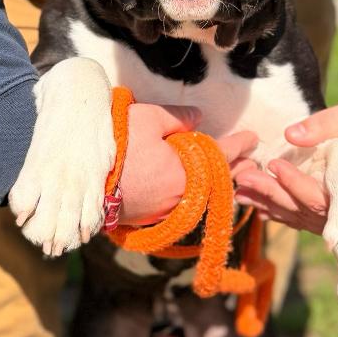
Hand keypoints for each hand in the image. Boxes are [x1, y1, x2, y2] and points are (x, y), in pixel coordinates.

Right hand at [120, 104, 258, 225]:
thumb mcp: (148, 119)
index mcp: (189, 170)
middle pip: (217, 180)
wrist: (83, 185)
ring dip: (215, 183)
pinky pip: (181, 203)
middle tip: (250, 161)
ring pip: (200, 193)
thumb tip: (199, 119)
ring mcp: (168, 210)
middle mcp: (184, 195)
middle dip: (235, 168)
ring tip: (229, 176)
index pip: (223, 154)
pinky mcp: (151, 218)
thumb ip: (178, 118)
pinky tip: (193, 187)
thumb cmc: (117, 147)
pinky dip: (191, 193)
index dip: (240, 144)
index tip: (254, 138)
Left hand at [233, 97, 337, 232]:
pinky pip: (310, 217)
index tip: (273, 166)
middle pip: (310, 213)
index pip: (327, 198)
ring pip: (307, 219)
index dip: (297, 185)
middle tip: (243, 180)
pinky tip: (260, 207)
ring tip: (240, 195)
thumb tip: (290, 134)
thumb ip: (328, 124)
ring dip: (273, 207)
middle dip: (274, 197)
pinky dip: (284, 212)